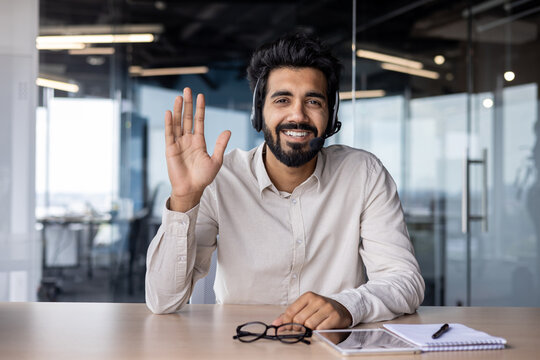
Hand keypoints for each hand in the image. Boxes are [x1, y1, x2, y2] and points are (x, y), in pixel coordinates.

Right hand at [165, 88, 230, 211]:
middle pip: (187, 118)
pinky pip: (169, 134)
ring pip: (177, 123)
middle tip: (187, 90)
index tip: (200, 96)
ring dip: (177, 110)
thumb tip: (228, 130)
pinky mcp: (170, 149)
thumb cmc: (203, 177)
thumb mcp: (216, 160)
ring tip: (178, 97)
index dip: (200, 109)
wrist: (191, 189)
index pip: (199, 121)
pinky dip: (169, 123)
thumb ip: (220, 145)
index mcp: (199, 141)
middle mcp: (188, 140)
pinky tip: (169, 113)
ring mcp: (178, 143)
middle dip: (187, 104)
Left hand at [272, 291, 351, 329]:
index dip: (286, 322)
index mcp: (307, 296)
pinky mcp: (335, 316)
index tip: (286, 328)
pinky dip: (318, 331)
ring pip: (309, 325)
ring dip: (309, 330)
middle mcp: (317, 300)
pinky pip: (321, 328)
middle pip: (299, 319)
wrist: (341, 308)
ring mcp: (327, 307)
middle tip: (301, 329)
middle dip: (298, 327)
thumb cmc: (320, 309)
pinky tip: (320, 327)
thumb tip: (275, 324)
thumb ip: (289, 315)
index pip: (291, 311)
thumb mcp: (305, 308)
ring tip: (312, 327)